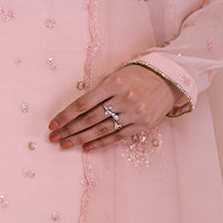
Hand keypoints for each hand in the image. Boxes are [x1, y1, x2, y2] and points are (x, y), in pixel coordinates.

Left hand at [48, 64, 177, 151]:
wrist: (169, 79)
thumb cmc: (138, 75)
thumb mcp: (118, 74)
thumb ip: (100, 90)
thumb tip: (76, 109)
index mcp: (114, 83)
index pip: (83, 103)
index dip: (65, 115)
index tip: (52, 124)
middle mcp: (123, 99)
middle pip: (89, 119)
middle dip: (68, 129)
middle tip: (53, 138)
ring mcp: (134, 113)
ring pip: (101, 130)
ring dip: (80, 139)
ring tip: (65, 144)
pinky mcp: (142, 125)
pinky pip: (117, 137)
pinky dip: (100, 143)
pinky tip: (86, 148)